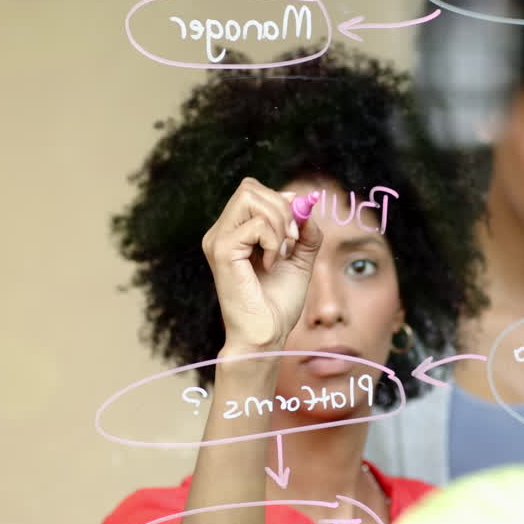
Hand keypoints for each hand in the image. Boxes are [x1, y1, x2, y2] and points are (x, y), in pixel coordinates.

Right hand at [202, 178, 322, 352]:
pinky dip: (274, 240)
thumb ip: (304, 231)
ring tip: (282, 251)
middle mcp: (220, 232)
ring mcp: (217, 240)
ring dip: (279, 221)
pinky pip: (256, 224)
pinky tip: (271, 264)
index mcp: (233, 232)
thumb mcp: (298, 259)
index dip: (281, 201)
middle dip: (281, 208)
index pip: (253, 191)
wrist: (266, 336)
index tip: (296, 230)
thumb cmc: (277, 304)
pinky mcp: (222, 251)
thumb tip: (306, 204)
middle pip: (250, 187)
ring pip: (250, 197)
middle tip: (292, 240)